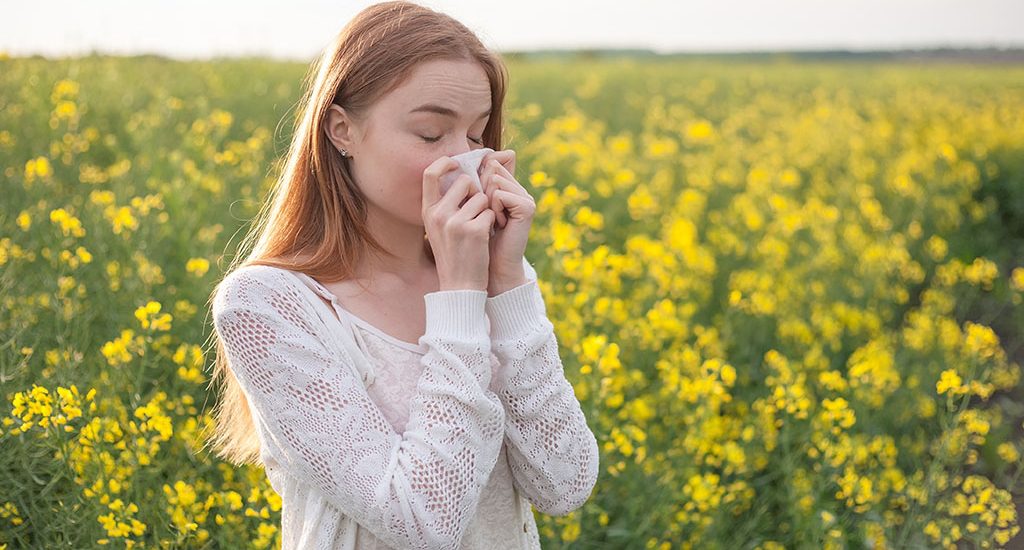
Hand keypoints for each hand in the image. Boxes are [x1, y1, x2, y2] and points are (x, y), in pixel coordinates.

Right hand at [422, 156, 495, 291]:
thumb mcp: (440, 229)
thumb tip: (462, 176)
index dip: (444, 162)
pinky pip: (491, 213)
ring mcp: (455, 223)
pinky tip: (484, 238)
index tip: (456, 163)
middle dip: (476, 191)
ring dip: (486, 210)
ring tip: (478, 229)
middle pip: (464, 181)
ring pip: (481, 197)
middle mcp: (438, 215)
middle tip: (477, 210)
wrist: (460, 286)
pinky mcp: (474, 231)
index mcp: (428, 212)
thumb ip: (446, 204)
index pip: (429, 174)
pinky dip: (492, 223)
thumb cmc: (454, 254)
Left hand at [479, 149, 535, 294]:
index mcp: (509, 187)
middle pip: (491, 170)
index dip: (478, 182)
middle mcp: (519, 189)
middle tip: (487, 216)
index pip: (491, 164)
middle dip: (481, 193)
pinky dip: (494, 209)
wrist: (491, 267)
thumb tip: (476, 157)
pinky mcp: (527, 207)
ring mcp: (525, 197)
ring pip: (494, 180)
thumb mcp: (473, 207)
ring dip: (486, 202)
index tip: (479, 207)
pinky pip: (500, 194)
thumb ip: (475, 184)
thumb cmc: (478, 239)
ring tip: (494, 221)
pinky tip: (500, 225)